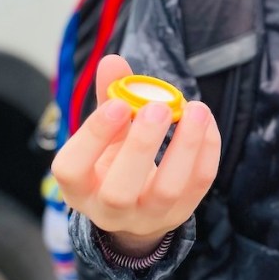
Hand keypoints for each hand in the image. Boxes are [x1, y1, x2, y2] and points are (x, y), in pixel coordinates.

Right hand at [51, 54, 221, 253]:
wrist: (137, 207)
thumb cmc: (114, 159)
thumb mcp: (105, 132)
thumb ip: (109, 97)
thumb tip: (113, 61)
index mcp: (78, 187)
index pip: (71, 169)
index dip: (93, 135)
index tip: (118, 104)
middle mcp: (107, 210)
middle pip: (119, 190)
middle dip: (141, 145)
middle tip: (158, 107)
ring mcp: (147, 217)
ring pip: (166, 190)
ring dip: (184, 146)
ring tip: (195, 109)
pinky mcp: (180, 213)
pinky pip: (198, 184)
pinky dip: (207, 150)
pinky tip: (205, 120)